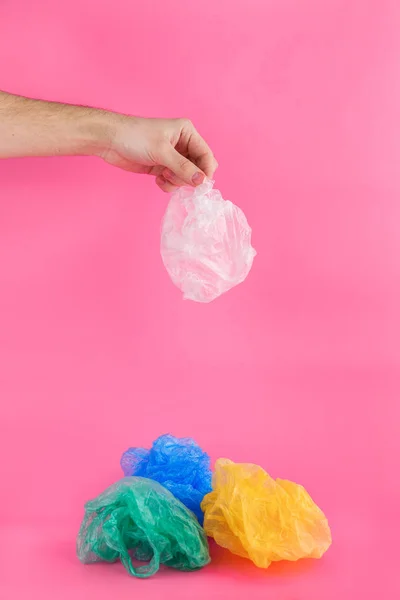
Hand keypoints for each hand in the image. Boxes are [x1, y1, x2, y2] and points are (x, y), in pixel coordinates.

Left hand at [101, 116, 217, 191]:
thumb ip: (183, 168)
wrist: (110, 141)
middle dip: (188, 177)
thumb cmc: (135, 137)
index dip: (206, 171)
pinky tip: (157, 178)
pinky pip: (173, 182)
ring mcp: (173, 157)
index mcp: (187, 133)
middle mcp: (183, 145)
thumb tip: (202, 181)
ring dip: (176, 181)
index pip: (206, 155)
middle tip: (174, 176)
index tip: (201, 186)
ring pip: (186, 178)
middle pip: (198, 169)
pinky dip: (168, 184)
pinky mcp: (163, 168)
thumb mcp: (162, 152)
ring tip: (162, 174)